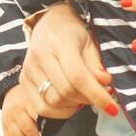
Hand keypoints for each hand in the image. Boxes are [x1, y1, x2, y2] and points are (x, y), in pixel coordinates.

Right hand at [1, 84, 49, 135]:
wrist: (11, 91)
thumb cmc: (32, 97)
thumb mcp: (41, 97)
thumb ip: (48, 109)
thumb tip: (62, 123)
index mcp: (28, 101)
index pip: (37, 119)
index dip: (44, 132)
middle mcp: (17, 110)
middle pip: (27, 130)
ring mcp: (8, 118)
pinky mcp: (4, 125)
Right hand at [20, 1, 118, 120]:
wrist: (48, 23)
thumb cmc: (72, 34)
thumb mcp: (90, 44)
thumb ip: (96, 67)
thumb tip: (104, 87)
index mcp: (60, 43)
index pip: (78, 76)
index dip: (96, 95)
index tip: (112, 108)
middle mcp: (40, 56)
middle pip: (65, 92)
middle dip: (86, 100)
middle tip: (98, 97)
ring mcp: (28, 70)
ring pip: (52, 103)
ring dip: (73, 107)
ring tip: (83, 98)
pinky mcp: (23, 81)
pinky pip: (40, 107)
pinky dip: (58, 112)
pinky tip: (69, 103)